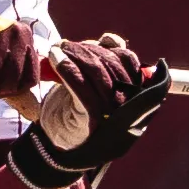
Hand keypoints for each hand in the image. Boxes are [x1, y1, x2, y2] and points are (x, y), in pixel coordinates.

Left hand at [8, 33, 169, 188]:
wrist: (56, 148)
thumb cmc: (72, 112)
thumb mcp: (90, 83)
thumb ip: (102, 62)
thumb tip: (111, 40)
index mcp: (133, 97)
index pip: (129, 62)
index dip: (114, 48)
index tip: (98, 41)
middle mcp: (127, 107)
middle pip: (113, 64)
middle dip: (89, 49)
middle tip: (67, 45)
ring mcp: (111, 114)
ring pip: (99, 72)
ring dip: (76, 55)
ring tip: (59, 50)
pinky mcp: (92, 120)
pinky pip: (82, 87)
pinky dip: (67, 68)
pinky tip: (55, 57)